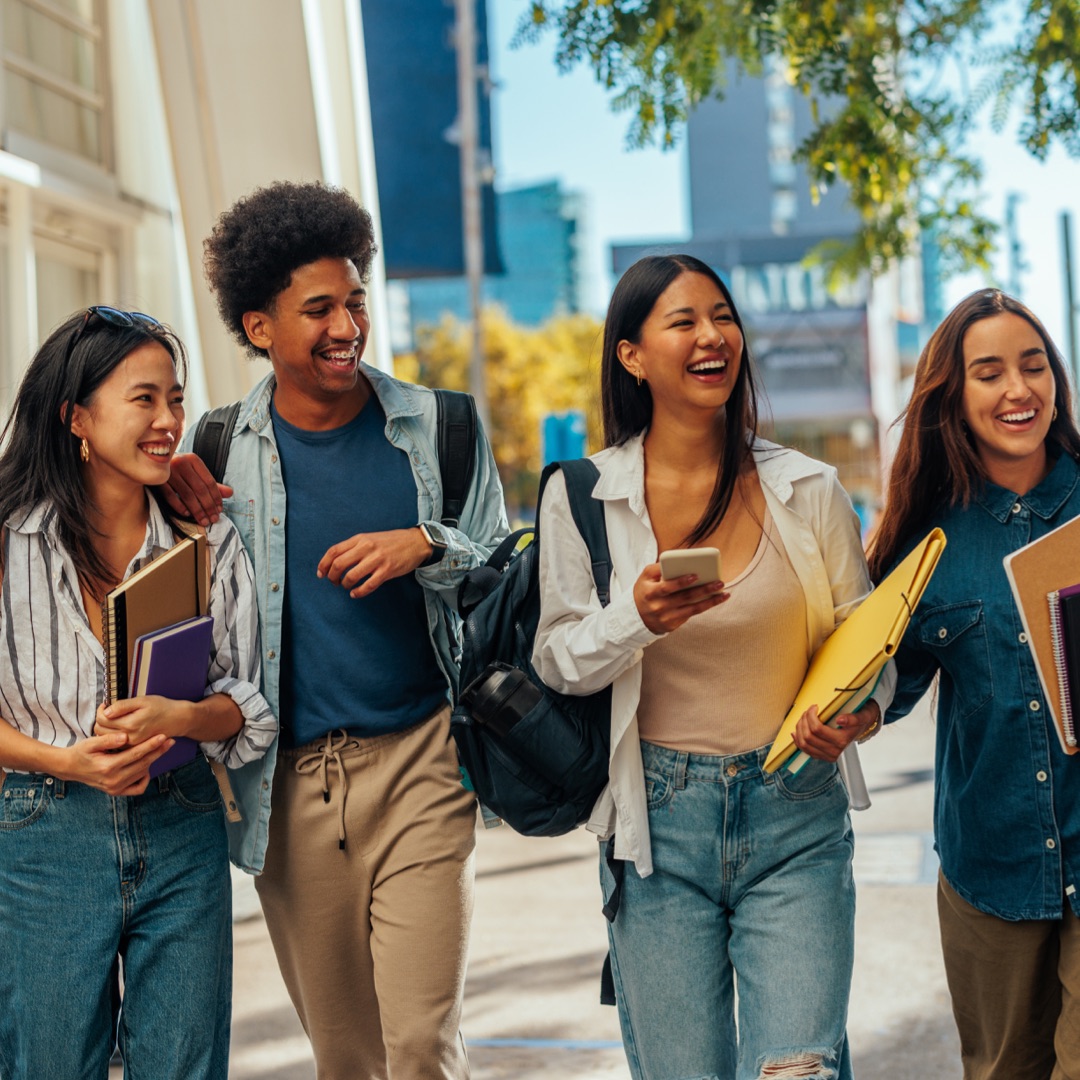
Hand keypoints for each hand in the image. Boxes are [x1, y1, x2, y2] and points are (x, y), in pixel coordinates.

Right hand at [57, 731, 174, 795]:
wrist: (70, 767)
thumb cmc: (81, 752)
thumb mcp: (90, 743)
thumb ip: (107, 740)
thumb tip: (124, 737)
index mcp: (108, 767)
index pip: (136, 755)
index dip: (151, 745)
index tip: (163, 736)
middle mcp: (113, 780)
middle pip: (143, 764)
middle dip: (158, 751)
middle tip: (170, 740)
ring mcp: (115, 788)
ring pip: (142, 773)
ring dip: (153, 760)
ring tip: (160, 748)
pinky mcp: (116, 792)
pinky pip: (137, 788)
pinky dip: (145, 778)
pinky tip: (145, 766)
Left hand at [94, 697, 190, 744]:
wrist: (177, 720)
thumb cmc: (162, 708)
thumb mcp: (143, 701)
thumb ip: (122, 706)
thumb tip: (106, 711)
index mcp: (130, 724)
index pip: (102, 719)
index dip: (100, 710)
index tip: (105, 705)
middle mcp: (129, 737)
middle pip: (100, 731)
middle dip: (100, 720)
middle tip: (108, 711)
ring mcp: (131, 745)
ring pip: (106, 738)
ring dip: (105, 728)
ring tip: (113, 719)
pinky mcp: (133, 748)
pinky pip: (115, 743)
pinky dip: (112, 735)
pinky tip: (119, 727)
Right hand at [160, 452, 233, 524]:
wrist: (148, 462)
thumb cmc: (176, 469)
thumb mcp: (194, 473)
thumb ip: (211, 484)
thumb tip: (230, 493)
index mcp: (193, 460)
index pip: (209, 482)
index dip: (216, 497)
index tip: (220, 510)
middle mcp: (181, 463)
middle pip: (200, 489)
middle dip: (208, 506)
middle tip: (214, 519)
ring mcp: (168, 471)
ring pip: (187, 494)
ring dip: (197, 510)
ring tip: (203, 521)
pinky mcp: (157, 479)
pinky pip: (170, 496)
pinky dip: (179, 506)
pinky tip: (187, 514)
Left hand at [317, 528, 430, 597]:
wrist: (415, 542)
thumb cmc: (391, 542)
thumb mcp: (370, 538)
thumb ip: (354, 547)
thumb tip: (336, 562)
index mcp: (360, 539)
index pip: (334, 551)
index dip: (323, 564)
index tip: (321, 574)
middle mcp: (367, 548)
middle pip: (339, 564)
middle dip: (332, 577)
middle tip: (334, 582)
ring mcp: (377, 559)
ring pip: (352, 576)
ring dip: (345, 585)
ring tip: (347, 587)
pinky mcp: (387, 571)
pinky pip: (368, 585)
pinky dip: (358, 592)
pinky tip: (355, 594)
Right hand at [633, 562, 728, 633]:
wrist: (636, 616)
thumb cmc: (645, 591)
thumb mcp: (645, 577)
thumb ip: (659, 567)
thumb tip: (680, 560)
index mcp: (650, 592)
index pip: (667, 587)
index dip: (681, 582)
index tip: (695, 575)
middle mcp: (658, 607)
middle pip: (684, 598)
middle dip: (704, 589)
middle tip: (719, 582)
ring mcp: (666, 618)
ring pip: (692, 609)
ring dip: (711, 601)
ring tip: (724, 593)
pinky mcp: (672, 625)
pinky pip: (691, 615)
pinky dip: (705, 607)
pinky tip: (716, 600)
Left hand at [792, 701, 880, 762]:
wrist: (862, 728)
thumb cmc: (860, 720)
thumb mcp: (861, 716)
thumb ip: (853, 719)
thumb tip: (840, 720)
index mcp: (842, 740)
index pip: (817, 729)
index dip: (811, 716)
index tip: (814, 707)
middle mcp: (834, 751)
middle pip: (808, 736)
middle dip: (804, 720)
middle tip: (807, 711)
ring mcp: (828, 755)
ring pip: (804, 744)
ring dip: (799, 729)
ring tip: (803, 718)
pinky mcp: (822, 756)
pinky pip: (805, 750)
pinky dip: (798, 740)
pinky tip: (796, 732)